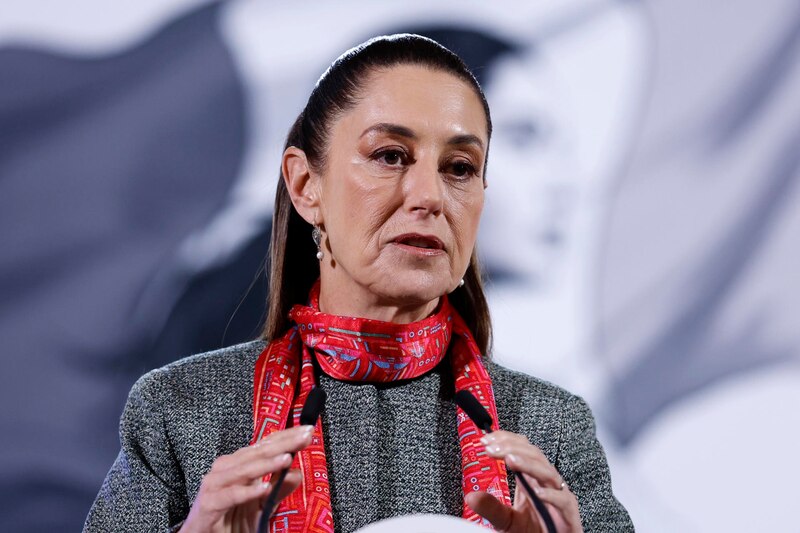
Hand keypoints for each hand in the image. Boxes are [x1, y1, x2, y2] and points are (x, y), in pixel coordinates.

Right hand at [179, 425, 313, 532]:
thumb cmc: (229, 521)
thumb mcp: (261, 506)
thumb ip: (278, 489)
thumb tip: (298, 473)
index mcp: (239, 465)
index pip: (265, 445)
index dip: (286, 437)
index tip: (307, 431)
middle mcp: (226, 470)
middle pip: (257, 452)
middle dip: (282, 444)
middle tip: (304, 436)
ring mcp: (215, 485)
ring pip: (243, 470)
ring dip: (266, 464)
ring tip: (287, 458)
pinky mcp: (208, 504)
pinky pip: (230, 496)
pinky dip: (247, 492)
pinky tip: (264, 488)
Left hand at [465, 431, 582, 532]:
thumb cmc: (534, 532)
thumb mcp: (506, 520)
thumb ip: (491, 508)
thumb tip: (471, 496)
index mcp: (532, 480)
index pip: (522, 449)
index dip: (506, 439)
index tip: (486, 439)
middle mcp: (545, 484)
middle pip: (534, 455)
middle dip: (512, 447)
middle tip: (491, 448)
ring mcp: (559, 497)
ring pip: (548, 473)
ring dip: (528, 464)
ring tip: (510, 459)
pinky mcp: (569, 515)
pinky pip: (563, 501)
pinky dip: (551, 495)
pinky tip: (537, 493)